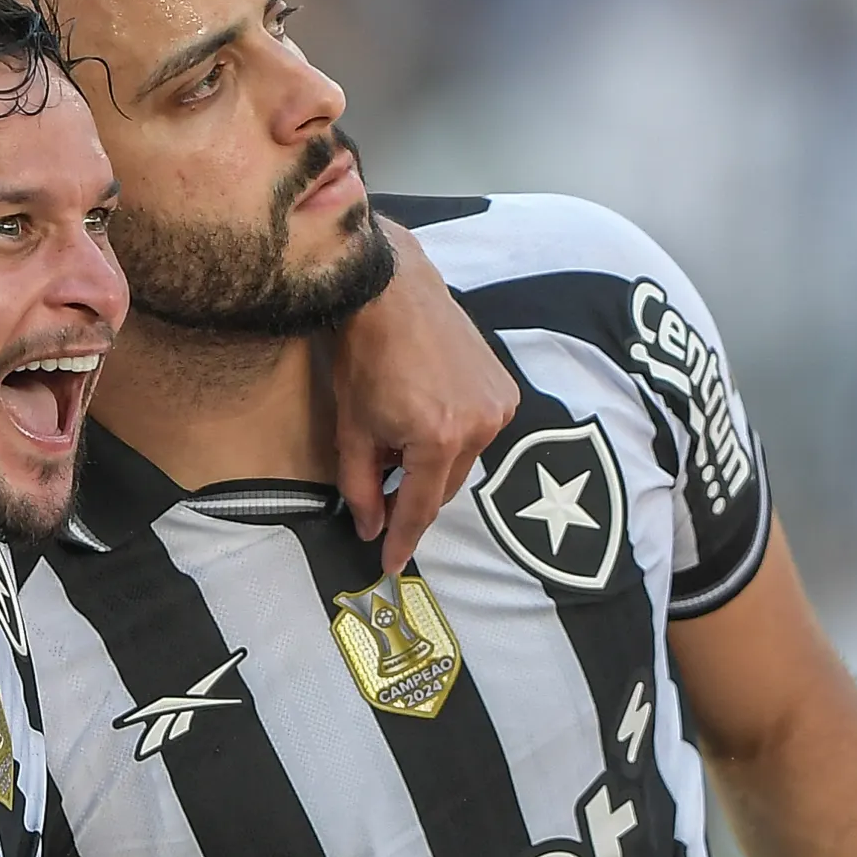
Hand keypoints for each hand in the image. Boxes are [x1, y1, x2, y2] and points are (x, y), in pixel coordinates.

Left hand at [327, 220, 514, 573]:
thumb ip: (360, 488)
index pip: (419, 508)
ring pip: (462, 463)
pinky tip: (425, 416)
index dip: (402, 540)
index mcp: (438, 439)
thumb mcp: (351, 430)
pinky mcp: (505, 389)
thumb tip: (372, 528)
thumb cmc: (364, 356)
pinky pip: (478, 434)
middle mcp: (479, 427)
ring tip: (399, 439)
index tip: (389, 565)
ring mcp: (498, 407)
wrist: (393, 291)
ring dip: (433, 464)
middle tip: (382, 492)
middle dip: (412, 495)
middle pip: (443, 488)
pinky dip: (452, 438)